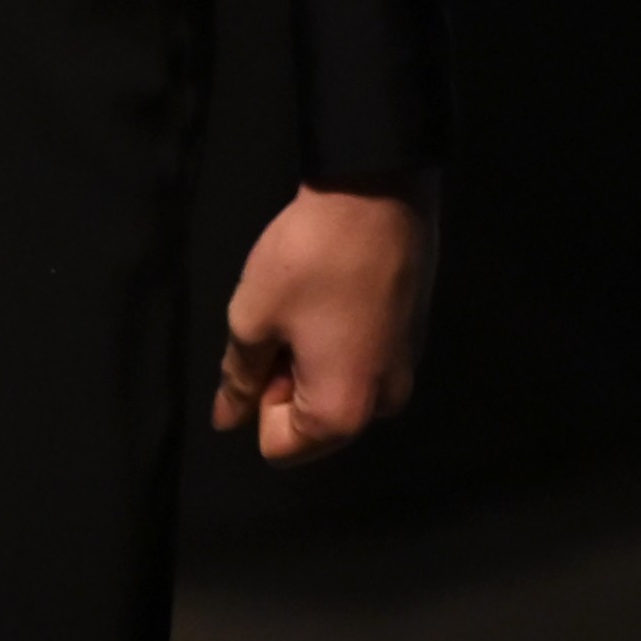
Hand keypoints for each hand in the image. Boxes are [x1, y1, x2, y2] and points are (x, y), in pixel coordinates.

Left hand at [212, 184, 431, 463]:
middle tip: (282, 320)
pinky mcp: (412, 337)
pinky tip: (333, 293)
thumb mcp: (254, 317)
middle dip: (284, 382)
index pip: (278, 447)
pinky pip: (360, 361)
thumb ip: (239, 378)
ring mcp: (404, 371)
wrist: (379, 193)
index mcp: (342, 414)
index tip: (266, 346)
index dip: (257, 399)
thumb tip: (228, 420)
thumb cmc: (309, 260)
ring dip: (308, 357)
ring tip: (307, 303)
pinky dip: (337, 339)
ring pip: (334, 387)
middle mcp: (382, 406)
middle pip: (310, 422)